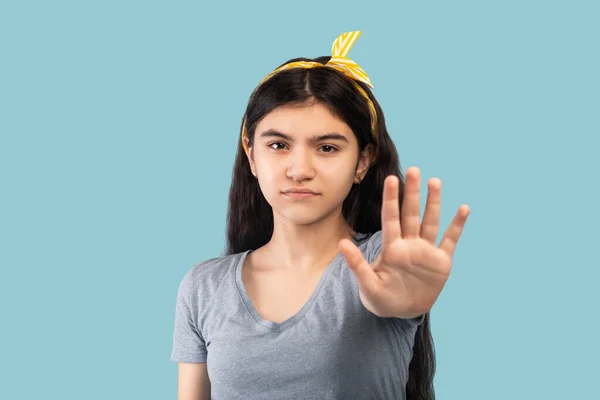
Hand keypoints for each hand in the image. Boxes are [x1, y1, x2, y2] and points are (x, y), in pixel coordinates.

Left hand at [339, 167, 469, 317]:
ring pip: (430, 222)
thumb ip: (357, 264)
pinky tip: (464, 208)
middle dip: (412, 193)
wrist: (401, 312)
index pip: (390, 218)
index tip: (390, 179)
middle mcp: (409, 244)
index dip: (391, 199)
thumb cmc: (381, 298)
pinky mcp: (441, 262)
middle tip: (414, 169)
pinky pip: (450, 240)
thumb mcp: (368, 284)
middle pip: (411, 214)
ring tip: (435, 181)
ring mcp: (426, 251)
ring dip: (433, 202)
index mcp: (391, 248)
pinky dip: (457, 225)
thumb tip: (341, 242)